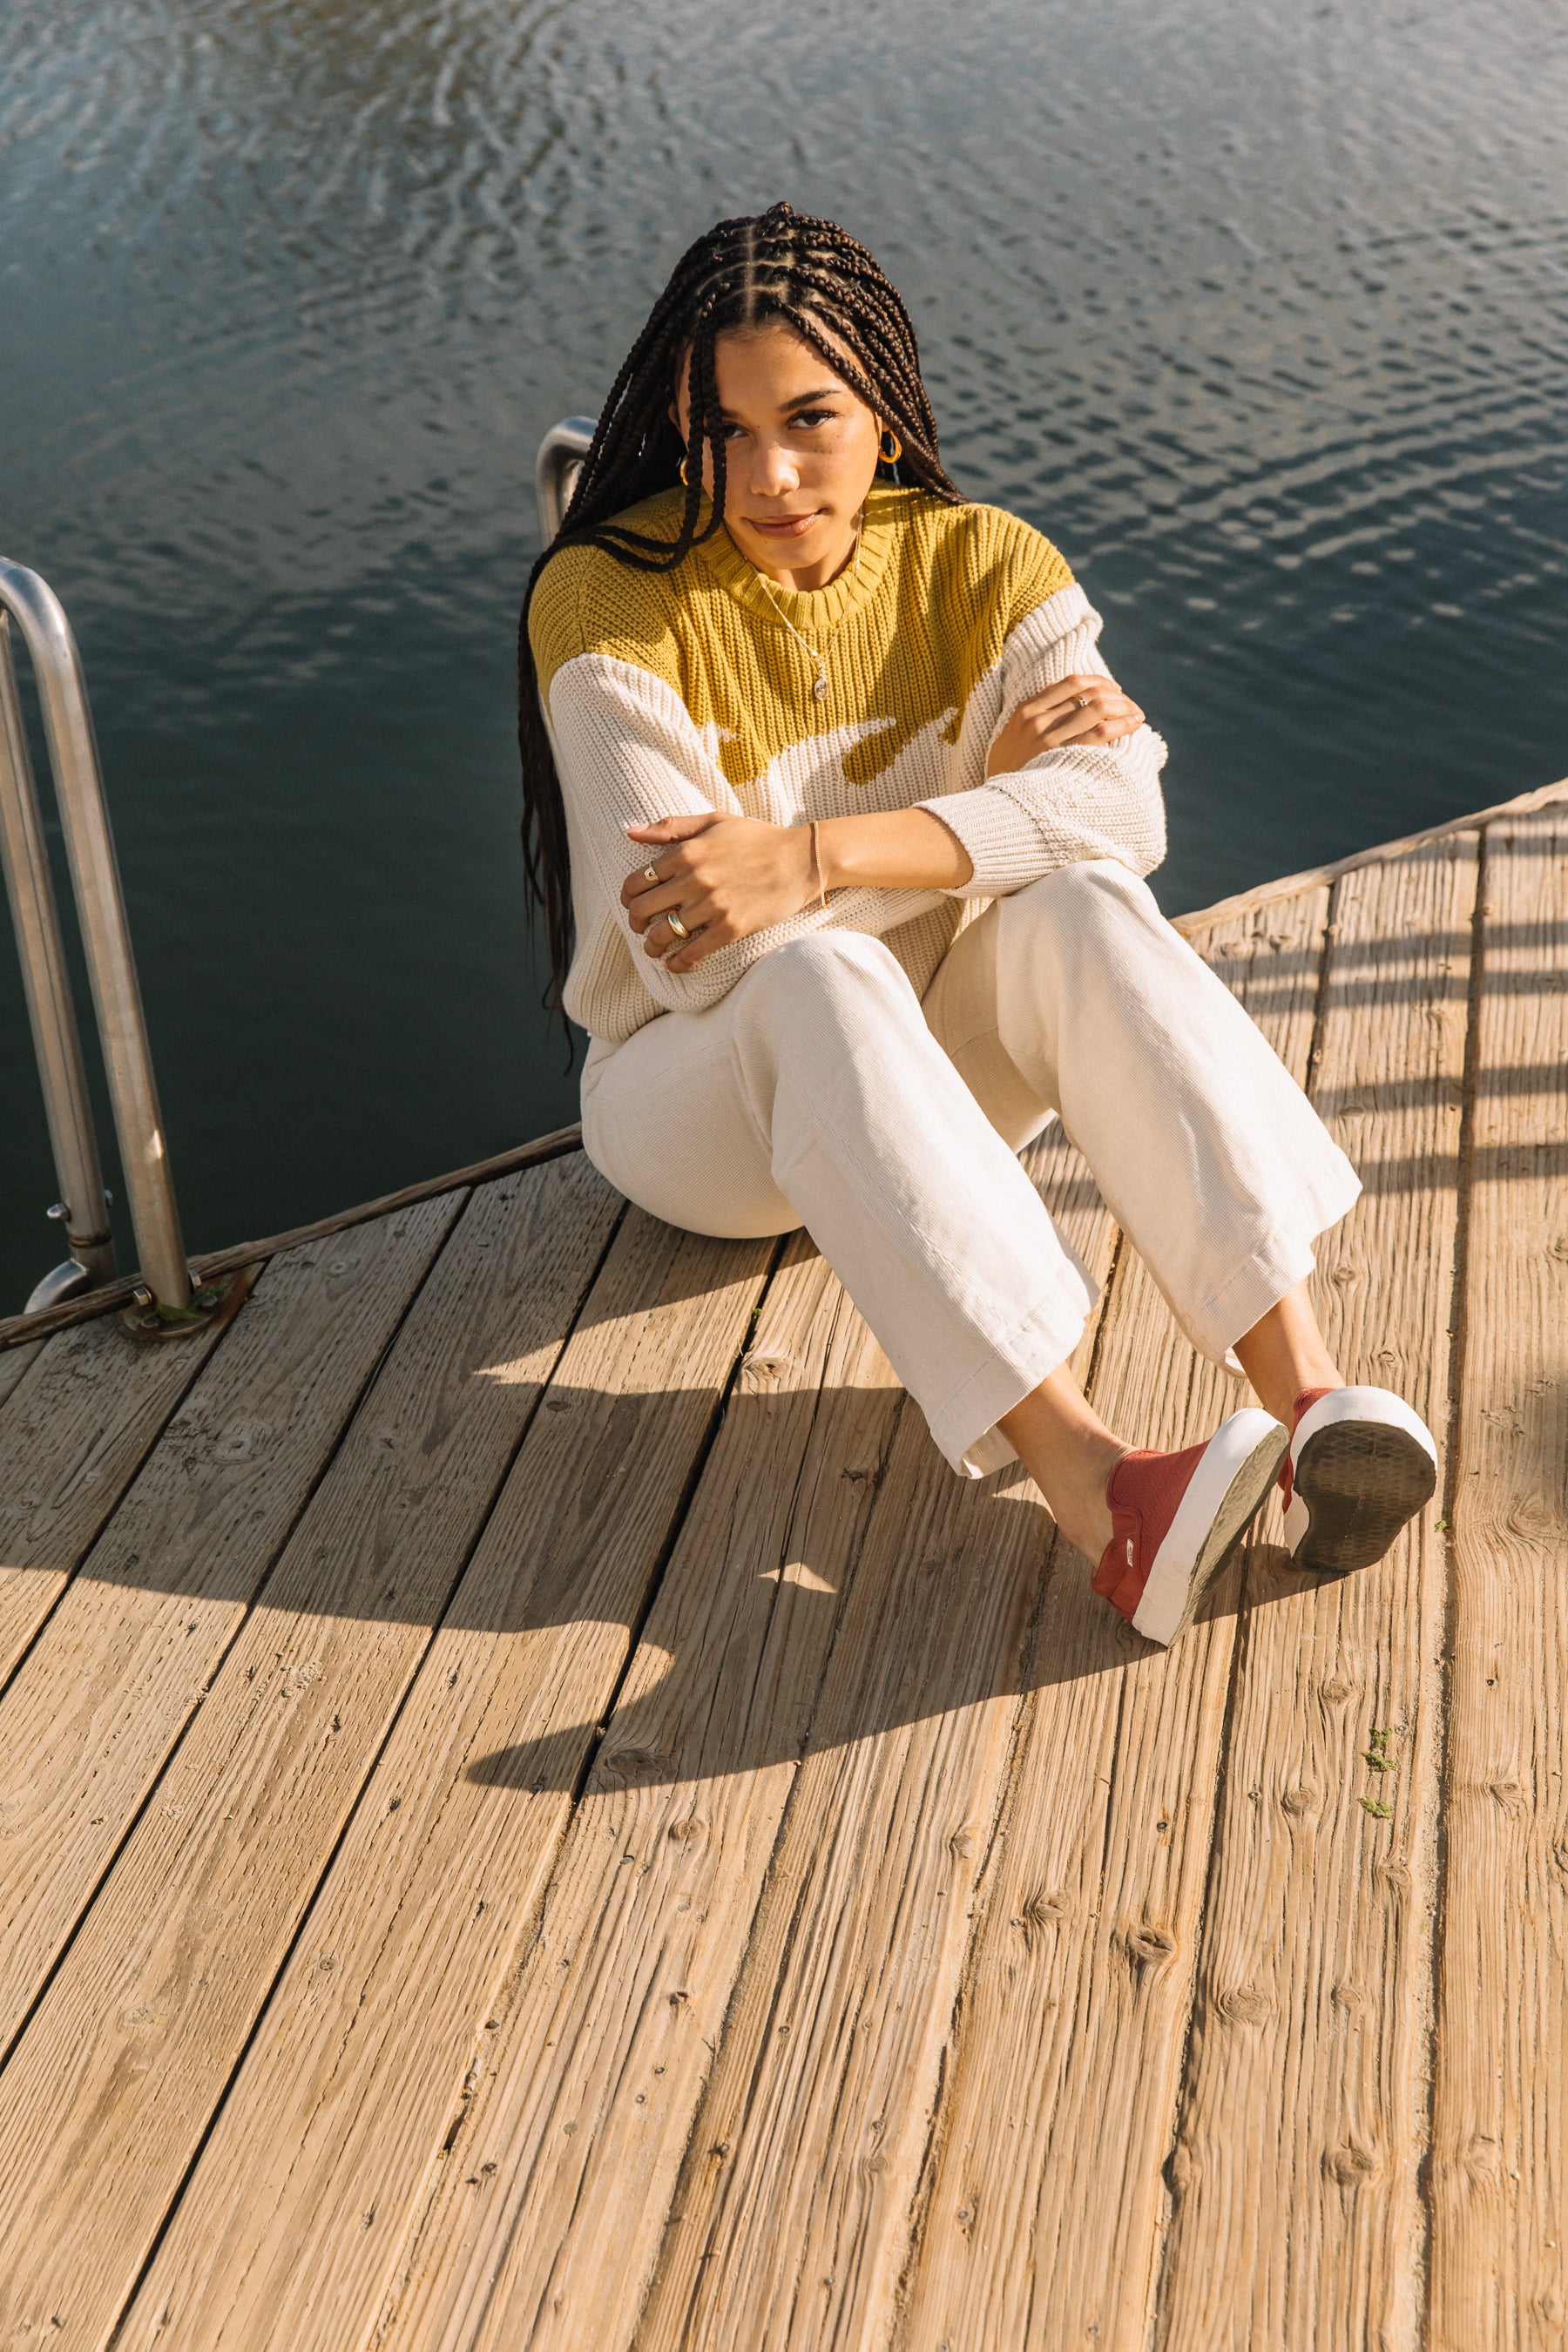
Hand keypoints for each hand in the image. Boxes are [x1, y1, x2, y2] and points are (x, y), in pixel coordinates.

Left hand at [620, 811, 817, 970]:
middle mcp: (693, 879)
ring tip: (655, 949)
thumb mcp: (713, 821)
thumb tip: (630, 833)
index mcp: (685, 852)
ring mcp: (711, 905)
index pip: (637, 881)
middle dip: (635, 923)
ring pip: (663, 935)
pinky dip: (678, 962)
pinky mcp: (730, 928)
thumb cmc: (757, 838)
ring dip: (653, 947)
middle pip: (643, 910)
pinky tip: (675, 964)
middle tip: (640, 928)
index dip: (628, 897)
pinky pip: (692, 952)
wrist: (800, 860)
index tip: (632, 904)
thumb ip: (671, 827)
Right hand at [985, 672, 1143, 777]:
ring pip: (1098, 708)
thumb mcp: (1009, 741)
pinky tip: (1134, 724)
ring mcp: (1050, 739)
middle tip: (1129, 704)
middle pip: (1088, 693)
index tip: (1112, 689)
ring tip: (1137, 714)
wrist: (997, 808)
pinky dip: (1122, 724)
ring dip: (1124, 707)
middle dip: (1115, 695)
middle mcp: (1037, 721)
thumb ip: (1032, 721)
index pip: (1070, 683)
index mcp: (1025, 711)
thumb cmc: (1007, 777)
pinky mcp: (1064, 758)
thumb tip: (1065, 706)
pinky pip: (1100, 732)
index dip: (1097, 682)